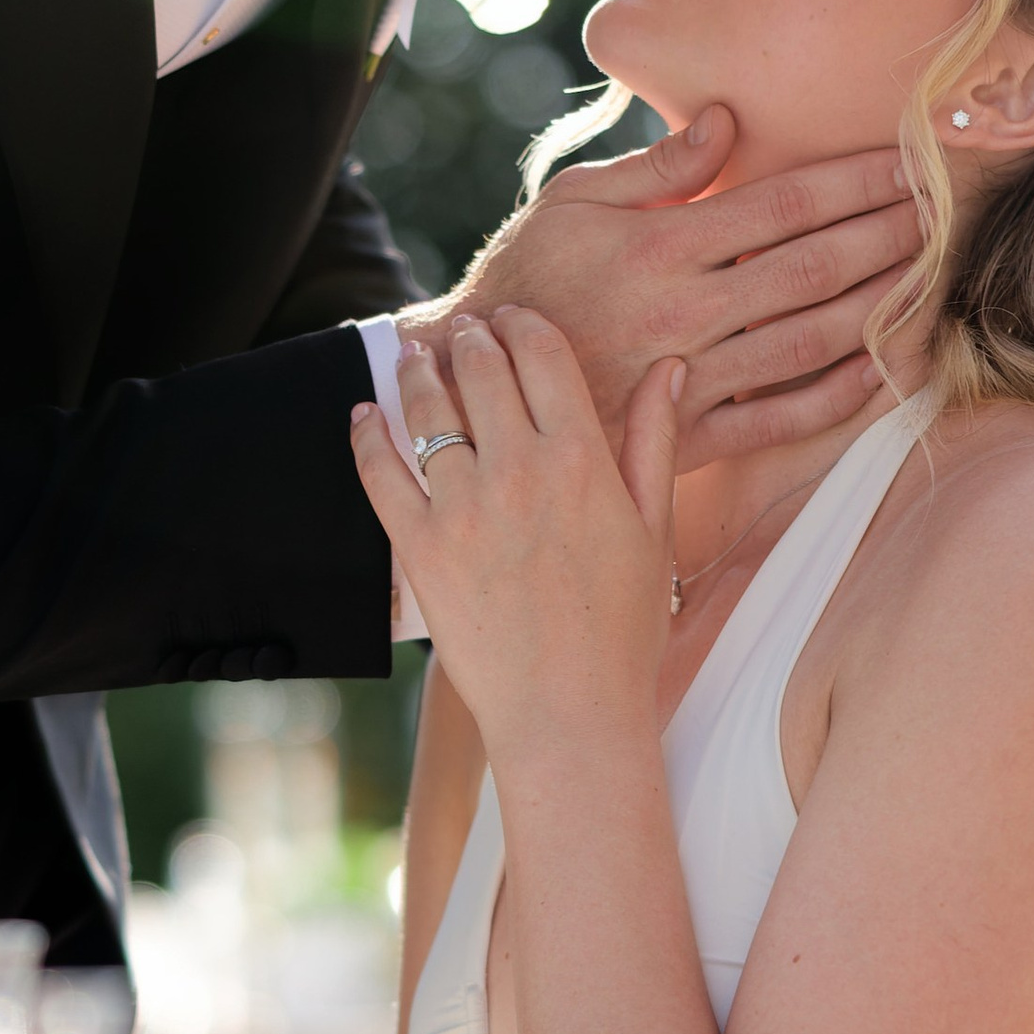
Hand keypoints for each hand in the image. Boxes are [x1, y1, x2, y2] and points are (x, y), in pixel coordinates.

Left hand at [351, 309, 680, 755]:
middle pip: (482, 371)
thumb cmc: (623, 631)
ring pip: (427, 411)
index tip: (512, 319)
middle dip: (471, 338)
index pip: (542, 355)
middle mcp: (517, 471)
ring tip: (415, 353)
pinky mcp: (418, 549)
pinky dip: (367, 437)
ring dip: (418, 371)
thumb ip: (654, 441)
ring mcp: (461, 509)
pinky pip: (381, 474)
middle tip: (463, 329)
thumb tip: (669, 369)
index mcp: (581, 459)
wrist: (568, 714)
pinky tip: (364, 415)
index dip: (523, 325)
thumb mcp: (653, 530)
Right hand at [399, 112, 924, 470]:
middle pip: (812, 267)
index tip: (907, 162)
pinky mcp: (684, 436)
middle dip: (887, 235)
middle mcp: (685, 312)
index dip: (853, 182)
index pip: (782, 205)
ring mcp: (689, 378)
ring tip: (931, 277)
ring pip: (808, 340)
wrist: (469, 383)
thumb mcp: (573, 203)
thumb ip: (657, 170)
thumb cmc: (523, 281)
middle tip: (945, 211)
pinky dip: (834, 397)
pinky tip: (880, 369)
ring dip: (879, 306)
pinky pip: (775, 419)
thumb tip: (727, 121)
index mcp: (662, 247)